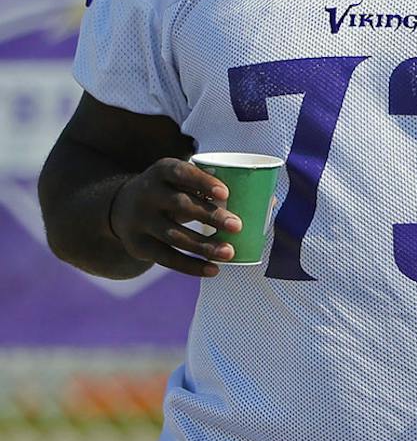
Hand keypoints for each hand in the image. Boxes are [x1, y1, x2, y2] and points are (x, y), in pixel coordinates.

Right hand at [109, 159, 241, 276]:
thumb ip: (218, 190)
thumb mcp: (182, 182)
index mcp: (162, 171)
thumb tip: (271, 202)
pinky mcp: (138, 244)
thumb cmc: (171, 192)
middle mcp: (147, 193)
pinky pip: (166, 257)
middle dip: (211, 216)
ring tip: (229, 252)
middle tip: (238, 226)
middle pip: (180, 205)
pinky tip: (213, 269)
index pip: (181, 173)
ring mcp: (140, 220)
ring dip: (204, 246)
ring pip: (174, 235)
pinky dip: (190, 266)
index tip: (226, 194)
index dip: (202, 182)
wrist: (121, 208)